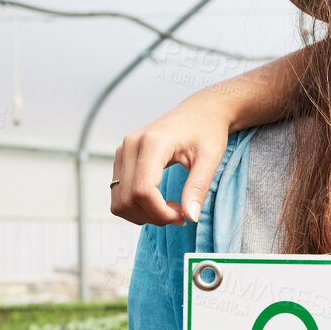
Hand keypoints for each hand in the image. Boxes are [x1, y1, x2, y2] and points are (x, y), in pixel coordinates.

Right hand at [110, 96, 231, 225]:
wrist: (200, 112)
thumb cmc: (207, 130)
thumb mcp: (211, 158)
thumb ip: (199, 187)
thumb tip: (190, 217)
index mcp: (152, 143)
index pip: (143, 190)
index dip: (160, 212)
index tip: (183, 217)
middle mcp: (130, 146)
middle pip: (128, 199)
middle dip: (154, 216)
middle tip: (181, 215)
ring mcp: (122, 152)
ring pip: (119, 201)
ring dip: (144, 215)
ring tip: (171, 208)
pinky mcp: (122, 159)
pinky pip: (119, 194)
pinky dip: (137, 207)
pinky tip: (160, 202)